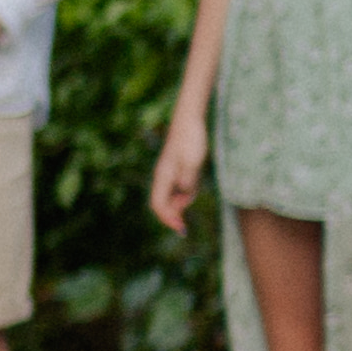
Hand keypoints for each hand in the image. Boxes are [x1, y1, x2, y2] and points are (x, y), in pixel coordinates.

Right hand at [147, 113, 205, 234]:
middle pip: (163, 204)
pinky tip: (193, 192)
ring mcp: (170, 173)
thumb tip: (184, 198)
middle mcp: (163, 177)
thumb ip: (188, 182)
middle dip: (172, 217)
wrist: (189, 121)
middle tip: (185, 230)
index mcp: (163, 177)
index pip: (159, 205)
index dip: (168, 219)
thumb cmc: (191, 139)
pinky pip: (179, 188)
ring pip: (172, 196)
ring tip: (191, 204)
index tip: (181, 229)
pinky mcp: (178, 169)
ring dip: (180, 205)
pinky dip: (185, 195)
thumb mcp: (192, 162)